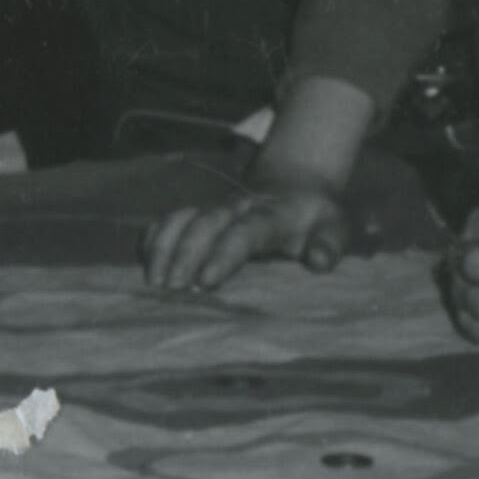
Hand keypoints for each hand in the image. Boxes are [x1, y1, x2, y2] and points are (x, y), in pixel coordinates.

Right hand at [147, 179, 351, 291]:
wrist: (294, 188)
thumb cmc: (315, 221)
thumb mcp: (334, 229)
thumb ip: (329, 244)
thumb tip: (317, 260)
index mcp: (272, 215)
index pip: (245, 231)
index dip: (225, 253)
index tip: (206, 280)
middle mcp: (237, 209)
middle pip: (204, 224)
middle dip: (185, 254)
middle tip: (171, 289)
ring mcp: (213, 210)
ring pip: (180, 219)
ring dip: (163, 247)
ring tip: (153, 283)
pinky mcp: (196, 216)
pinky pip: (167, 222)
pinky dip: (152, 240)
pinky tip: (144, 266)